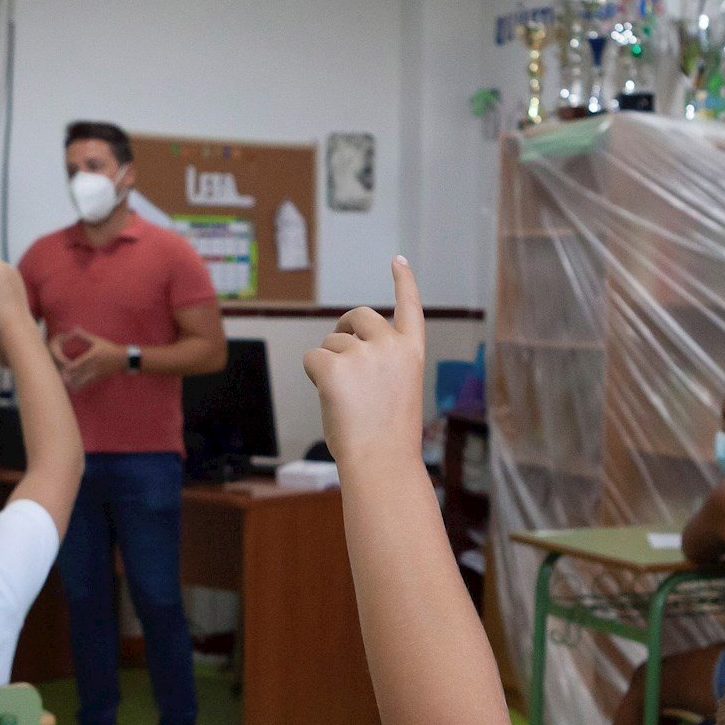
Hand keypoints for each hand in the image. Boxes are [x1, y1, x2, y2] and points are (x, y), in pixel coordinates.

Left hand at [52, 328, 125, 389]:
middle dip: (71, 376)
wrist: (123, 359)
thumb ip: (84, 335)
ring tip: (66, 385)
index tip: (64, 368)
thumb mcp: (97, 340)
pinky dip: (81, 386)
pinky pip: (89, 383)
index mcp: (93, 355)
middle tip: (61, 378)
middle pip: (81, 373)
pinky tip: (74, 389)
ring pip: (84, 380)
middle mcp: (95, 365)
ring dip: (74, 383)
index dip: (72, 366)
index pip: (81, 362)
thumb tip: (74, 328)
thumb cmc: (109, 348)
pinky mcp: (99, 377)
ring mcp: (97, 373)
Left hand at [304, 257, 425, 468]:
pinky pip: (312, 358)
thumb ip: (379, 367)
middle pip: (359, 316)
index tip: (398, 260)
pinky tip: (327, 397)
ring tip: (344, 399)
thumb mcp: (396, 394)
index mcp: (412, 354)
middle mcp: (390, 345)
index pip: (410, 308)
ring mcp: (362, 353)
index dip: (404, 282)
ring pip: (331, 342)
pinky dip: (313, 375)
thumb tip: (341, 354)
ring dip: (329, 363)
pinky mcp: (334, 365)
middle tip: (337, 349)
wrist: (381, 463)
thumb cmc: (388, 440)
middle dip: (344, 325)